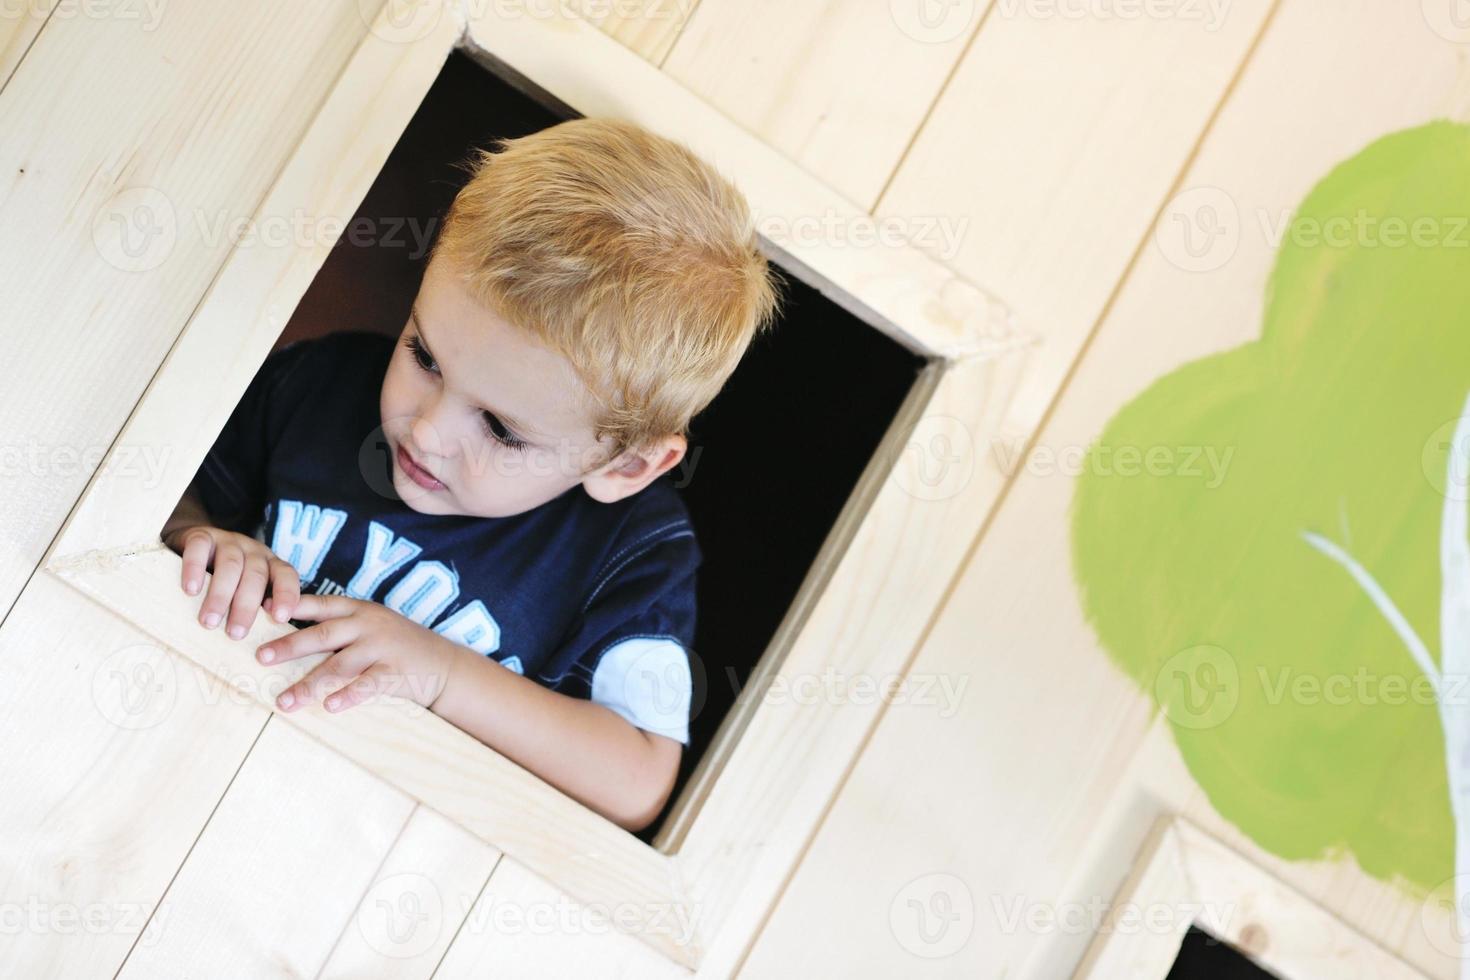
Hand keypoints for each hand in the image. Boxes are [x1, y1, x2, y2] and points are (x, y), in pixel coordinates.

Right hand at [165, 524, 300, 638]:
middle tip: (235, 634)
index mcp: (270, 565)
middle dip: (246, 607)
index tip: (279, 619)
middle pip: (256, 576)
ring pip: (230, 565)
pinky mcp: (202, 535)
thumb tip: (262, 647)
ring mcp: (228, 541)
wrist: (193, 544)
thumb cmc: (226, 579)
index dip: (286, 595)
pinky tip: (191, 590)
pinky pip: (200, 549)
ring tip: (209, 622)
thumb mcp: (246, 591)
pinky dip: (195, 569)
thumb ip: (255, 609)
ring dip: (220, 595)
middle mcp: (254, 551)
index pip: (287, 576)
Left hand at [256, 593, 460, 713]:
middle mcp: (369, 625)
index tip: (263, 611)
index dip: (292, 606)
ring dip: (308, 684)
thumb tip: (289, 638)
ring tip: (284, 701)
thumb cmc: (398, 645)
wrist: (443, 664)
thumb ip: (340, 628)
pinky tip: (330, 706)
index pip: (321, 604)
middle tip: (261, 657)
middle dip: (290, 646)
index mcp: (360, 610)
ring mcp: (382, 648)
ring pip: (338, 665)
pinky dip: (347, 696)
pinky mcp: (394, 671)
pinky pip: (366, 685)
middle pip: (323, 634)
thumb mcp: (372, 626)